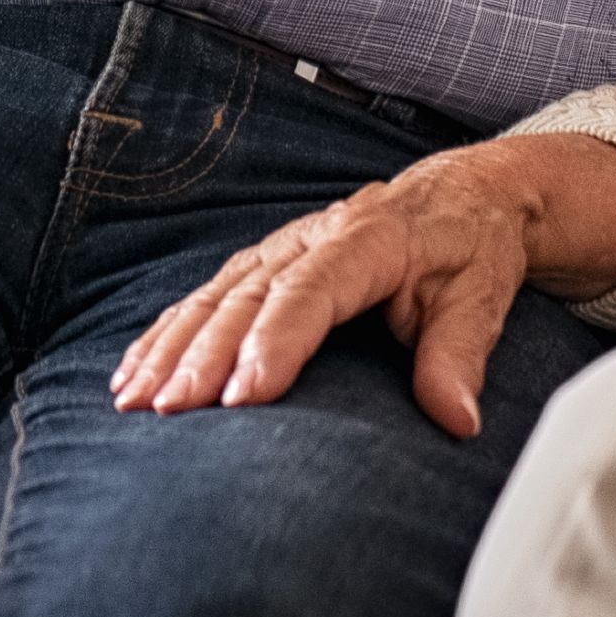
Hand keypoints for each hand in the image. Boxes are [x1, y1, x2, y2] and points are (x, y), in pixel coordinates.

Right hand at [111, 132, 615, 439]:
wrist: (467, 196)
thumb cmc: (473, 250)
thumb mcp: (483, 296)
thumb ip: (461, 354)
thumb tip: (456, 419)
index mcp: (369, 239)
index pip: (312, 291)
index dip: (275, 342)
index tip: (244, 396)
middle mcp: (313, 236)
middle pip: (248, 296)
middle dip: (203, 354)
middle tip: (169, 410)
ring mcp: (282, 246)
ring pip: (215, 295)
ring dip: (170, 346)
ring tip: (134, 399)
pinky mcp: (265, 261)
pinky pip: (207, 295)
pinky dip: (166, 332)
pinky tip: (132, 371)